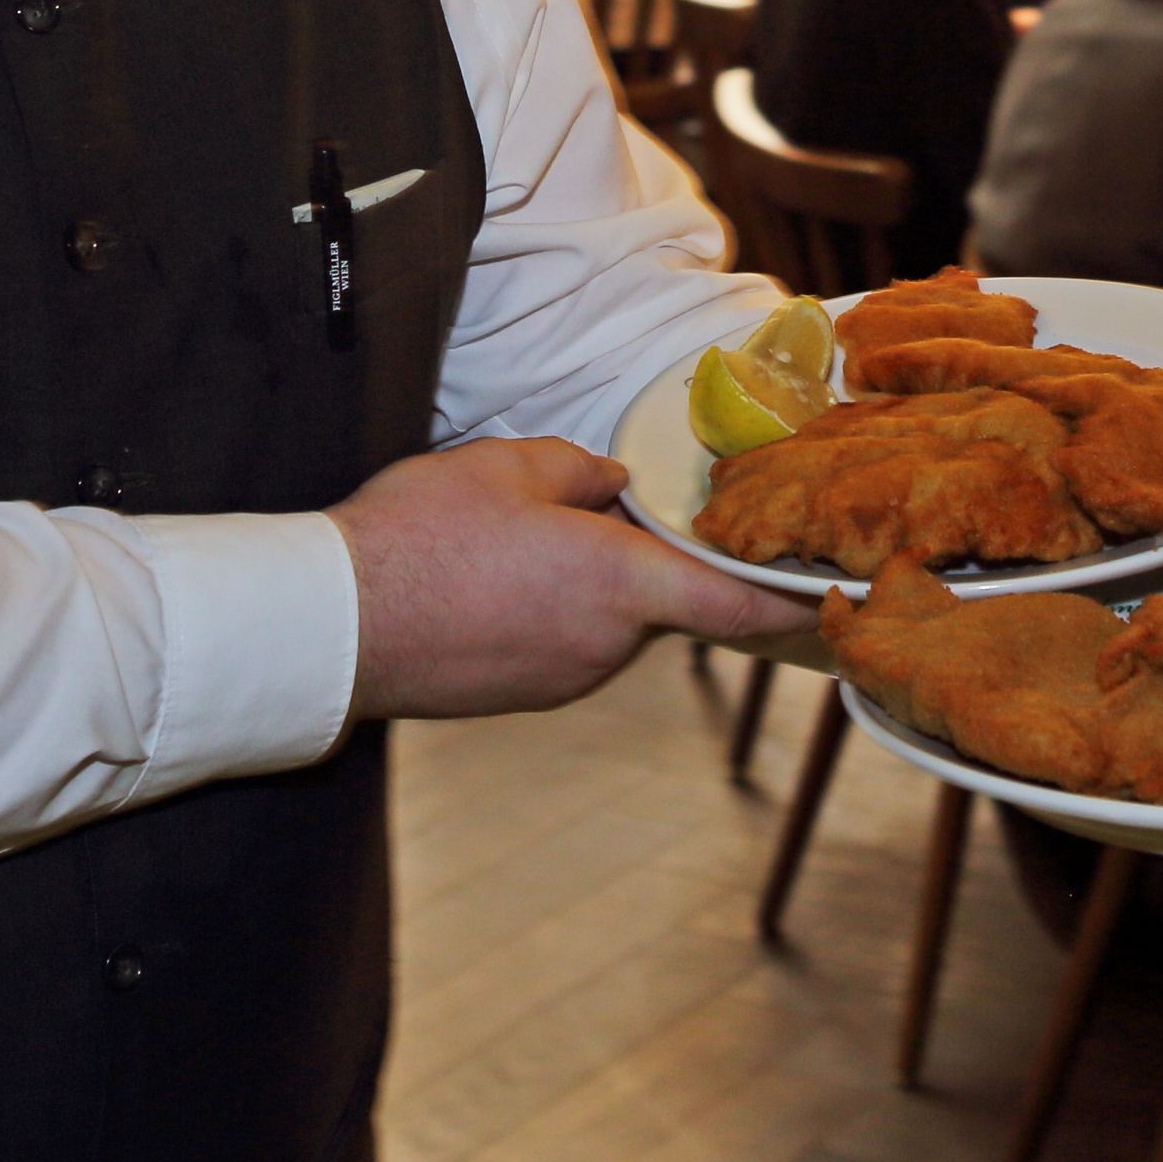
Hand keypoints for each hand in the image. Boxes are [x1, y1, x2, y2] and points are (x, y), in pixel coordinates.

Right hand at [329, 439, 812, 721]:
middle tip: (604, 509)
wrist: (333, 625)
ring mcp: (565, 679)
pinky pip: (566, 643)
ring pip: (609, 620)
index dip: (789, 598)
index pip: (735, 601)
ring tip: (517, 538)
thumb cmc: (420, 539)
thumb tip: (610, 486)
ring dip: (590, 583)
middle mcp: (607, 645)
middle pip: (662, 599)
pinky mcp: (527, 695)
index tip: (829, 595)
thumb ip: (580, 471)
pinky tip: (493, 577)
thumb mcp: (506, 466)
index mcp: (621, 584)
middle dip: (646, 557)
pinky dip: (553, 610)